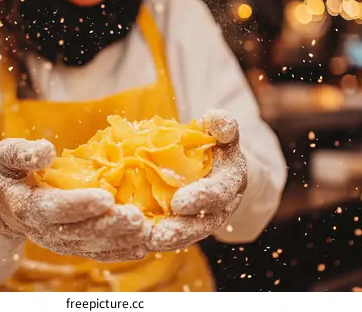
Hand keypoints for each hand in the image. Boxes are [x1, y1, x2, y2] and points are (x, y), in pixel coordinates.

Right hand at [0, 138, 150, 261]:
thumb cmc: (10, 175)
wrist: (5, 207)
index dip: (78, 205)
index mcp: (28, 207)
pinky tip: (144, 247)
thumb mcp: (6, 157)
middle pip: (79, 232)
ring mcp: (62, 243)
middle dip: (109, 226)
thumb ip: (22, 153)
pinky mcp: (76, 247)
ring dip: (121, 241)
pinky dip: (122, 252)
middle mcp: (45, 231)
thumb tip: (47, 150)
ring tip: (146, 232)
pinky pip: (100, 253)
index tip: (104, 198)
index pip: (53, 209)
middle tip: (135, 218)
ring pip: (93, 246)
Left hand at [147, 109, 246, 251]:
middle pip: (201, 225)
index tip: (180, 202)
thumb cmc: (215, 144)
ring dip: (164, 241)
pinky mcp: (182, 226)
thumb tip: (216, 119)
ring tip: (143, 242)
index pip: (218, 194)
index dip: (201, 198)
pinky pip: (168, 236)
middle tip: (159, 235)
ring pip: (184, 236)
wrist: (217, 166)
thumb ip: (222, 124)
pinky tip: (131, 240)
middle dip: (181, 231)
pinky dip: (150, 239)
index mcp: (230, 183)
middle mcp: (219, 208)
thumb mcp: (222, 131)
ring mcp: (201, 220)